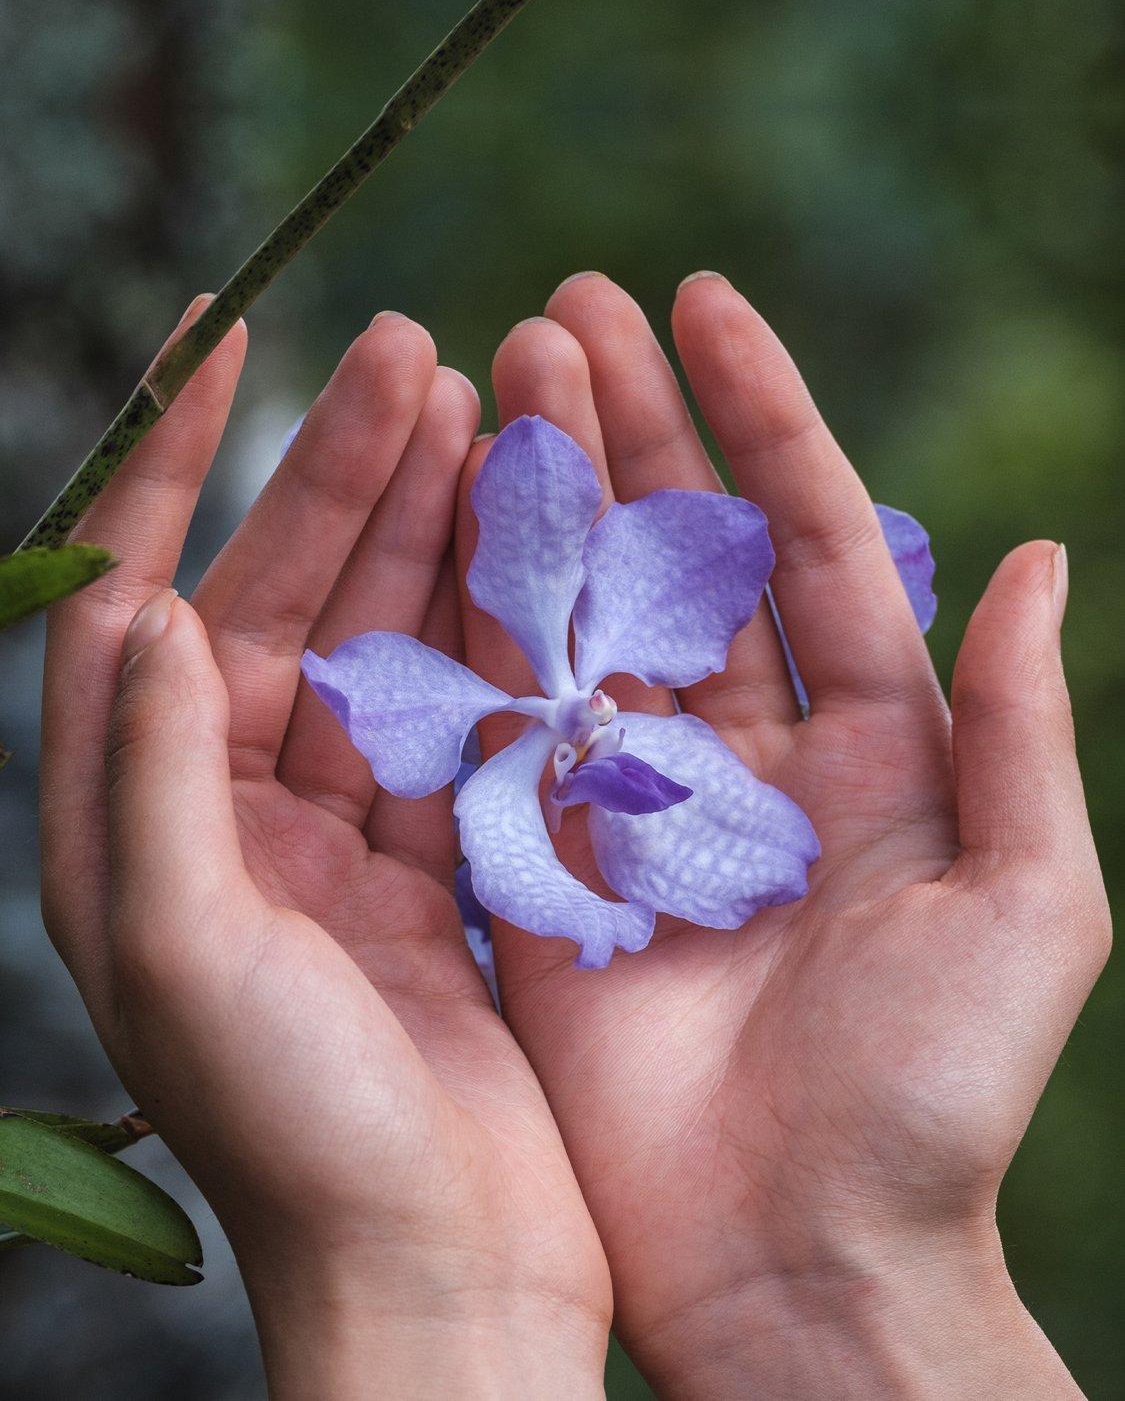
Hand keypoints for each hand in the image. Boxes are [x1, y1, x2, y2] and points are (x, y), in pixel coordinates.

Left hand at [40, 300, 609, 1397]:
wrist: (442, 1275)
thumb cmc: (300, 1143)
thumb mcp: (189, 955)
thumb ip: (152, 776)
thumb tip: (146, 605)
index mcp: (140, 828)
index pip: (136, 599)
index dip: (172, 464)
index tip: (223, 338)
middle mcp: (227, 817)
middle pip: (279, 597)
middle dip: (337, 472)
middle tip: (409, 350)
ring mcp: (337, 838)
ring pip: (378, 641)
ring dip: (420, 530)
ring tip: (475, 408)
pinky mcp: (434, 867)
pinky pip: (457, 715)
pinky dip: (486, 630)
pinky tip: (524, 545)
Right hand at [458, 274, 1109, 1396]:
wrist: (802, 1265)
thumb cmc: (933, 1100)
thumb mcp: (1032, 907)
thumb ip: (1024, 731)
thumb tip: (1034, 556)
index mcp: (873, 746)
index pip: (810, 540)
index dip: (760, 416)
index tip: (701, 300)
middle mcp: (748, 754)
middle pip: (681, 554)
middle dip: (630, 425)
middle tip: (564, 307)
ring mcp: (638, 804)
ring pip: (583, 614)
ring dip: (544, 492)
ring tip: (495, 371)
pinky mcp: (549, 867)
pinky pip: (508, 725)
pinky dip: (475, 624)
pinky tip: (439, 521)